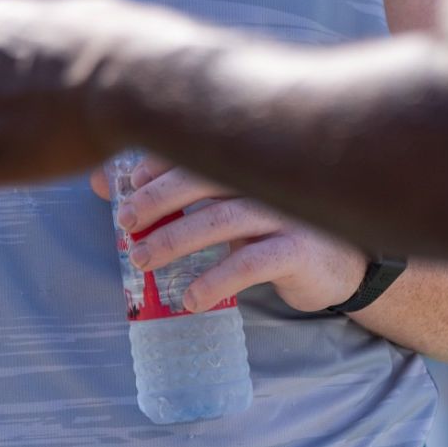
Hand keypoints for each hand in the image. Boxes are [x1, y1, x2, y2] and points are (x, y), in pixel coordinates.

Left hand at [100, 157, 367, 314]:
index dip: (161, 162)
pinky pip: (253, 262)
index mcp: (253, 159)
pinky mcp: (300, 251)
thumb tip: (103, 183)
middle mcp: (270, 178)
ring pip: (224, 219)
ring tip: (142, 260)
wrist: (344, 264)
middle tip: (125, 224)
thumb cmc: (275, 229)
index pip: (201, 148)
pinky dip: (217, 279)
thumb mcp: (227, 207)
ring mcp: (288, 213)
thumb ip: (174, 193)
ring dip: (177, 238)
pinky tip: (191, 298)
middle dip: (159, 199)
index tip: (128, 184)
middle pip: (207, 178)